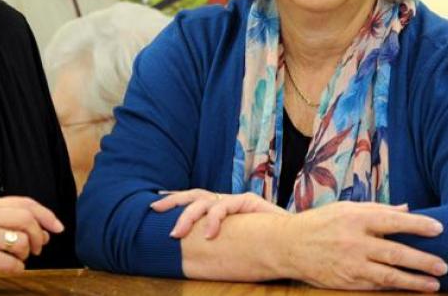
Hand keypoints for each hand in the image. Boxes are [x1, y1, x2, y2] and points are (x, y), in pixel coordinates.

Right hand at [0, 196, 63, 287]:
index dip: (47, 215)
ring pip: (22, 242)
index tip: (58, 227)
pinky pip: (13, 264)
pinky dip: (17, 268)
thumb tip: (44, 230)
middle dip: (40, 236)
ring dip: (26, 254)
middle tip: (38, 247)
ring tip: (18, 258)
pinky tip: (8, 267)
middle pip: (28, 220)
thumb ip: (9, 219)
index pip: (26, 204)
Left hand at [150, 189, 286, 238]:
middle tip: (155, 209)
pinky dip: (214, 219)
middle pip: (194, 195)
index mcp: (219, 210)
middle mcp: (225, 202)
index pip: (192, 201)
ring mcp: (236, 201)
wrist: (294, 245)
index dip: (174, 201)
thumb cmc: (262, 249)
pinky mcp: (249, 202)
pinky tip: (209, 234)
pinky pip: (224, 206)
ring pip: (205, 200)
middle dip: (172, 201)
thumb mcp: (230, 246)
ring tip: (176, 233)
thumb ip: (212, 244)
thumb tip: (185, 251)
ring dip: (188, 216)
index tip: (153, 206)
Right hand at [284, 201, 447, 291]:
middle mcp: (353, 241)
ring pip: (389, 274)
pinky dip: (396, 286)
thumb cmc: (320, 223)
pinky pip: (377, 284)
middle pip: (396, 252)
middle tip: (444, 265)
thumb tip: (408, 209)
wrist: (288, 245)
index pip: (392, 221)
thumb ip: (377, 209)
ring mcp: (350, 263)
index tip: (439, 228)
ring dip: (415, 280)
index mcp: (354, 218)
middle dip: (423, 260)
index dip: (418, 225)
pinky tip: (411, 287)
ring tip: (435, 283)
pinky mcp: (347, 281)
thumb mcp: (345, 209)